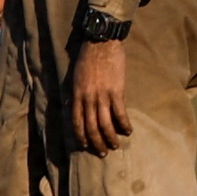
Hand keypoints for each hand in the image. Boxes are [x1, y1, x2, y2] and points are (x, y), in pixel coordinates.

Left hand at [69, 32, 132, 147]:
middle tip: (102, 152)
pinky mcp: (116, 91)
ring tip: (115, 145)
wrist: (101, 42)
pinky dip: (124, 124)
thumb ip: (73, 93)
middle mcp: (88, 98)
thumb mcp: (75, 77)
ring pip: (105, 124)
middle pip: (91, 127)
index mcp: (76, 95)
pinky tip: (128, 130)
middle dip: (97, 143)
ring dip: (110, 138)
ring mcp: (102, 95)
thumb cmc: (87, 58)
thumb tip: (68, 106)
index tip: (86, 146)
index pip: (76, 122)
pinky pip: (120, 112)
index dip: (81, 137)